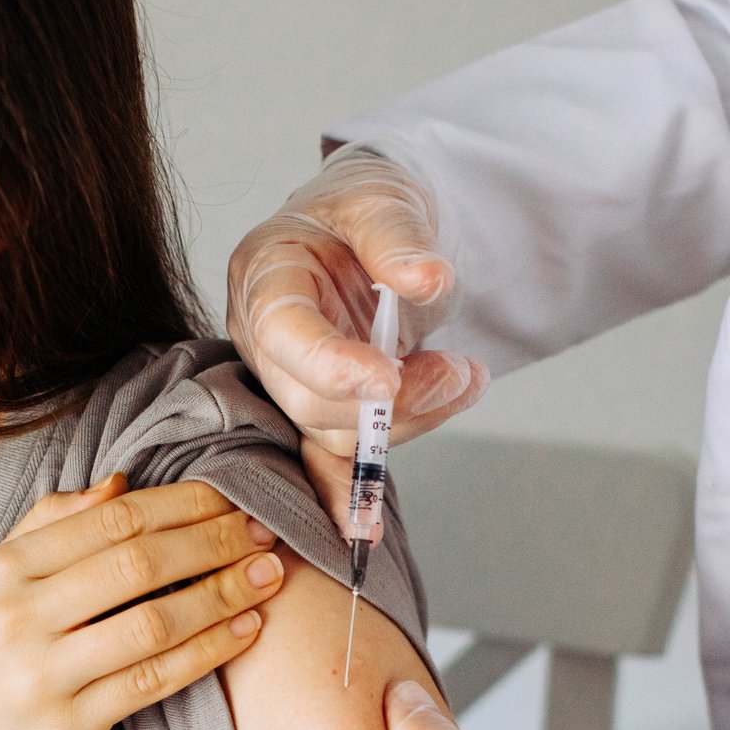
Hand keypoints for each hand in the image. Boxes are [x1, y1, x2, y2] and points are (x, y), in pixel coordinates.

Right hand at [0, 476, 285, 729]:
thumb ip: (49, 525)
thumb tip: (122, 484)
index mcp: (2, 568)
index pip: (110, 520)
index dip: (181, 504)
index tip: (230, 497)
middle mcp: (19, 616)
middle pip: (138, 564)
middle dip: (213, 542)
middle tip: (264, 531)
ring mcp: (42, 674)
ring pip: (154, 623)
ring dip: (223, 594)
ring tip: (268, 577)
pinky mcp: (67, 726)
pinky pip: (153, 681)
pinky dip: (207, 652)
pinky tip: (244, 630)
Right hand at [226, 146, 489, 461]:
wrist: (373, 230)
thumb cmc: (364, 211)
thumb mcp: (382, 199)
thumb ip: (398, 238)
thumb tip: (426, 280)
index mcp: (264, 275)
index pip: (283, 333)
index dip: (332, 364)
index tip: (389, 378)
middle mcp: (264, 336)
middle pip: (309, 398)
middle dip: (390, 401)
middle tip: (458, 371)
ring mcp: (291, 379)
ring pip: (337, 432)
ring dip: (410, 420)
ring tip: (465, 377)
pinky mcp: (322, 407)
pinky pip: (331, 457)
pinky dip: (354, 489)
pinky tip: (366, 530)